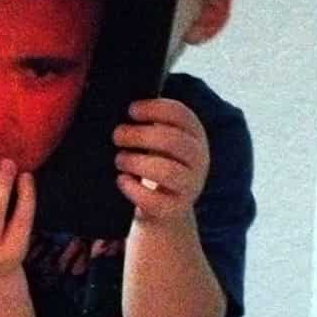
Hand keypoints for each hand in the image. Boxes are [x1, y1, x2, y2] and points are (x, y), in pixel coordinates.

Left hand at [112, 97, 209, 223]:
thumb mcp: (159, 142)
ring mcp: (190, 186)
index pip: (181, 115)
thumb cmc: (156, 164)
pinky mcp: (175, 210)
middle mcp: (199, 159)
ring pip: (167, 171)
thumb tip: (119, 106)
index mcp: (195, 135)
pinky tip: (122, 180)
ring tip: (119, 159)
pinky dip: (133, 189)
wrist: (166, 210)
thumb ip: (149, 124)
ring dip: (136, 162)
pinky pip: (154, 200)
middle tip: (117, 135)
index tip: (131, 110)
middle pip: (173, 141)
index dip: (155, 108)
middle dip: (140, 135)